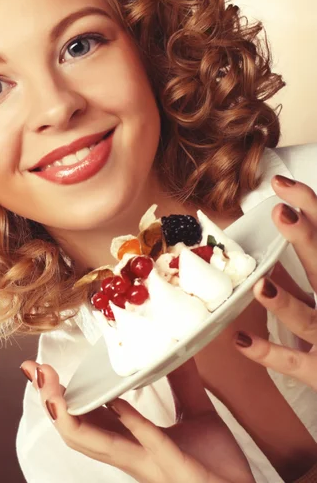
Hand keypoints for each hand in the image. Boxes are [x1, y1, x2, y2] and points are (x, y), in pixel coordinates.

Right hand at [20, 358, 254, 482]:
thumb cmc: (217, 464)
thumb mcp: (196, 412)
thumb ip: (181, 382)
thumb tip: (172, 345)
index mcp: (131, 441)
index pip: (85, 418)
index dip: (58, 396)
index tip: (37, 371)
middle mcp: (132, 455)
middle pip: (78, 432)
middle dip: (51, 403)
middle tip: (35, 373)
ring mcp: (150, 465)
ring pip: (98, 445)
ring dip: (72, 415)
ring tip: (54, 388)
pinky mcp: (177, 470)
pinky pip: (149, 445)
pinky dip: (130, 422)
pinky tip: (118, 402)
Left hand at [234, 174, 316, 389]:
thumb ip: (312, 261)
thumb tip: (291, 223)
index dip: (310, 209)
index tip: (282, 184)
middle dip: (305, 240)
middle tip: (283, 212)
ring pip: (307, 320)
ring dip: (285, 304)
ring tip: (261, 286)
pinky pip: (295, 364)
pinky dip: (268, 354)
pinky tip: (240, 341)